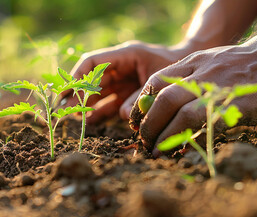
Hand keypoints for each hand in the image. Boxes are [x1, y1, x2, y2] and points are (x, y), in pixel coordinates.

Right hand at [65, 40, 190, 123]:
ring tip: (73, 118)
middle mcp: (120, 67)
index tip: (66, 92)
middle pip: (92, 79)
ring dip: (85, 105)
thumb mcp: (158, 80)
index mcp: (125, 55)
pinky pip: (109, 103)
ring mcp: (123, 81)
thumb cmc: (176, 67)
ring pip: (98, 93)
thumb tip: (122, 115)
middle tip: (64, 111)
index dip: (77, 76)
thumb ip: (140, 97)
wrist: (192, 70)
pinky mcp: (128, 94)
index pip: (93, 62)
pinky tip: (88, 121)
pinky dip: (99, 112)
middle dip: (77, 95)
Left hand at [136, 41, 256, 155]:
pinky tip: (183, 149)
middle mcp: (200, 74)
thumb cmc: (246, 66)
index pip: (155, 83)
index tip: (136, 123)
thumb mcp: (211, 64)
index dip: (141, 105)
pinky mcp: (235, 103)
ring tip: (156, 151)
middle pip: (162, 99)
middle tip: (144, 142)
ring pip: (178, 110)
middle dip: (148, 124)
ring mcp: (217, 88)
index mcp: (192, 63)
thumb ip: (192, 81)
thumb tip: (171, 109)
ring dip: (163, 133)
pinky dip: (190, 136)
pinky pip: (207, 121)